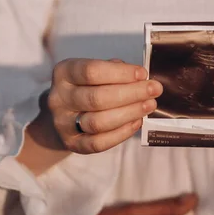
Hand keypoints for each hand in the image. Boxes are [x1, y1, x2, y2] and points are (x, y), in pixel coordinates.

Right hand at [48, 58, 162, 153]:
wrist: (64, 116)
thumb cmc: (86, 88)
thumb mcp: (93, 73)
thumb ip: (113, 70)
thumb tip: (140, 78)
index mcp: (64, 73)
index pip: (91, 71)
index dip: (120, 73)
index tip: (143, 74)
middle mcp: (59, 98)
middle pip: (97, 98)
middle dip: (131, 94)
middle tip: (154, 90)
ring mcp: (63, 124)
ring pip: (98, 122)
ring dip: (129, 113)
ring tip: (149, 105)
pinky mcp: (72, 144)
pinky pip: (98, 143)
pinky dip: (121, 133)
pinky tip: (137, 122)